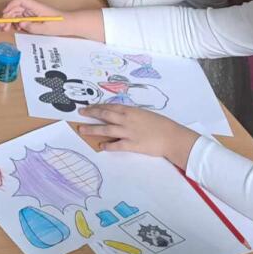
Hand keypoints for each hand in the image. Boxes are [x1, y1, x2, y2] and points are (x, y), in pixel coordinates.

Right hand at [0, 0, 65, 33]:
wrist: (70, 24)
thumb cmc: (60, 24)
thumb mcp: (46, 28)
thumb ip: (32, 27)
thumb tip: (20, 24)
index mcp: (36, 7)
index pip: (20, 1)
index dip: (11, 6)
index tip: (4, 13)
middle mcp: (33, 8)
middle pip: (16, 9)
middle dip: (7, 16)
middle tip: (2, 26)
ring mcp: (33, 12)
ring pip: (17, 14)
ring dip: (10, 20)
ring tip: (5, 28)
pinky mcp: (34, 17)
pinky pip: (22, 19)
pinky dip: (17, 23)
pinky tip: (16, 29)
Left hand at [78, 105, 198, 167]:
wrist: (172, 137)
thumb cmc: (161, 124)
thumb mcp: (145, 114)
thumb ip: (132, 115)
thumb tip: (121, 116)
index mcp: (130, 111)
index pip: (110, 107)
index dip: (97, 107)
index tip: (88, 107)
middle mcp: (126, 120)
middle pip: (104, 115)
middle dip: (91, 113)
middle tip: (80, 113)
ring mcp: (128, 132)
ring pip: (106, 129)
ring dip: (92, 129)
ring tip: (82, 130)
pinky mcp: (132, 145)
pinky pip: (116, 145)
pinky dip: (108, 145)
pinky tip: (101, 146)